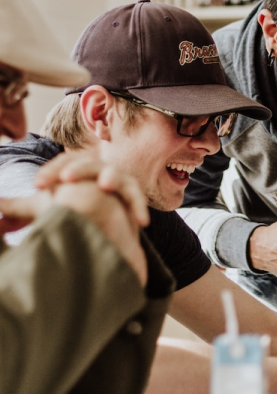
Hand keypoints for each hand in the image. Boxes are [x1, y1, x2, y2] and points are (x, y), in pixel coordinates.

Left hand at [0, 157, 148, 286]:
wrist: (102, 231)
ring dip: (110, 177)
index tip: (38, 186)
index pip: (64, 162)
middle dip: (77, 169)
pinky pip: (136, 199)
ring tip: (103, 185)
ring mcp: (116, 183)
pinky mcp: (131, 200)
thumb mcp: (44, 210)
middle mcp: (96, 171)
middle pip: (88, 162)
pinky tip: (139, 221)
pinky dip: (138, 206)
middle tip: (64, 180)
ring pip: (115, 175)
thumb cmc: (71, 214)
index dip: (52, 170)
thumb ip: (20, 209)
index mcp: (74, 170)